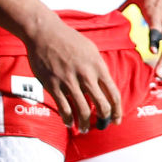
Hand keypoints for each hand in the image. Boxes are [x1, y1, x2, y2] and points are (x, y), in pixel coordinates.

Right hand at [21, 9, 122, 132]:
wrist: (45, 32)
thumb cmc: (69, 40)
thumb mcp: (91, 50)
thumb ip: (99, 69)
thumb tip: (105, 86)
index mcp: (98, 67)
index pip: (114, 95)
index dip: (117, 111)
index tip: (116, 120)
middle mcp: (86, 76)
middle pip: (102, 106)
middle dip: (104, 120)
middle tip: (102, 126)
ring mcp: (69, 81)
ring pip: (83, 111)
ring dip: (85, 124)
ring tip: (84, 129)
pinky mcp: (53, 85)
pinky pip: (64, 108)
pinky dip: (68, 119)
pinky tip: (69, 123)